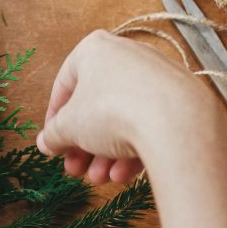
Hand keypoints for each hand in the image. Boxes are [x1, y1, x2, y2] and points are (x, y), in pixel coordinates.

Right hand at [36, 30, 220, 183]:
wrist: (174, 121)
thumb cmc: (111, 112)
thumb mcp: (70, 126)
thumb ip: (54, 134)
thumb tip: (46, 142)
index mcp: (94, 49)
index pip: (65, 84)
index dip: (55, 118)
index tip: (53, 142)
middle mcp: (127, 54)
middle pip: (96, 105)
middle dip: (83, 143)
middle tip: (76, 169)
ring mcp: (156, 75)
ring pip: (123, 117)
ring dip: (106, 153)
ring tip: (100, 179)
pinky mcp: (180, 96)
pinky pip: (149, 122)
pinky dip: (134, 147)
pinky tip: (124, 175)